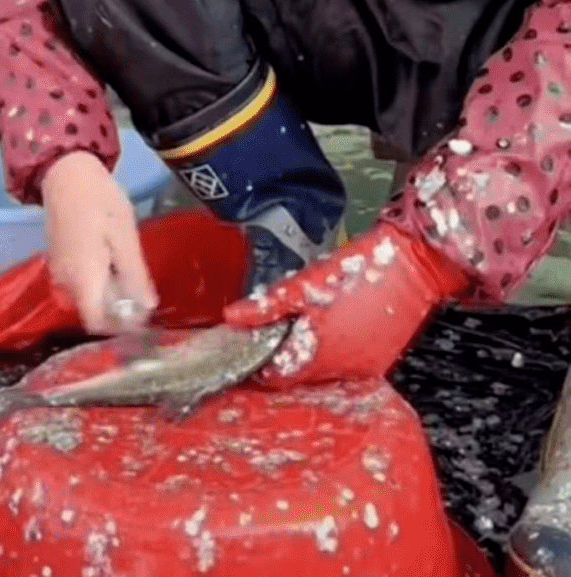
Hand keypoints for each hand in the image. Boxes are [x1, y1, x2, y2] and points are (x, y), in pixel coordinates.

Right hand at [40, 151, 157, 335]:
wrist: (66, 171)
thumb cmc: (99, 201)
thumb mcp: (125, 236)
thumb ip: (135, 275)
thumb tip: (148, 307)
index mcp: (83, 279)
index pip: (96, 323)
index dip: (119, 328)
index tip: (142, 318)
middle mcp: (65, 281)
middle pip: (91, 311)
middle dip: (117, 310)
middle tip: (142, 293)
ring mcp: (58, 269)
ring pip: (85, 296)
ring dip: (107, 294)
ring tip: (130, 275)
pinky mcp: (57, 257)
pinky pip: (78, 281)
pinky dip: (96, 281)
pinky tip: (112, 261)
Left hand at [223, 219, 468, 385]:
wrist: (413, 267)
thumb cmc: (357, 271)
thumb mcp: (304, 284)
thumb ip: (266, 306)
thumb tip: (231, 318)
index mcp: (318, 355)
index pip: (277, 376)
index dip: (259, 364)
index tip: (248, 347)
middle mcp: (341, 370)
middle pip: (299, 374)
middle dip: (284, 355)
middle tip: (275, 328)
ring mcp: (363, 368)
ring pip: (323, 370)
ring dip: (309, 353)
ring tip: (304, 323)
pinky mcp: (378, 360)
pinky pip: (346, 364)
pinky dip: (333, 351)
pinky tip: (330, 326)